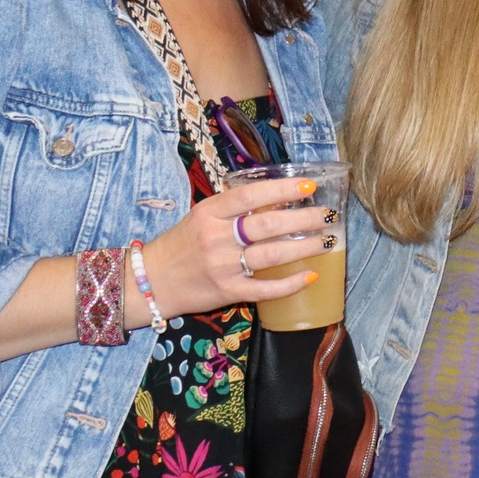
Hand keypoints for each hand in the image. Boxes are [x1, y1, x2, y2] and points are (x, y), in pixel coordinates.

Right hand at [136, 177, 334, 320]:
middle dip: (303, 219)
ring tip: (327, 240)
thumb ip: (234, 208)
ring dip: (305, 248)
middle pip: (267, 225)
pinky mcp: (227, 291)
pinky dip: (290, 283)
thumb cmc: (182, 245)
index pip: (250, 196)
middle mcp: (216, 237)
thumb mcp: (202, 217)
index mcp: (209, 213)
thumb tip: (280, 197)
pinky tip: (310, 275)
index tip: (309, 186)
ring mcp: (222, 266)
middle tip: (327, 216)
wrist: (151, 282)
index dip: (282, 189)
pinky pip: (265, 288)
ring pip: (271, 255)